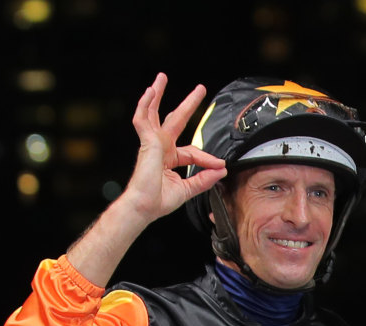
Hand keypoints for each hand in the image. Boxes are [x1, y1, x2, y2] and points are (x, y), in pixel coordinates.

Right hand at [116, 73, 227, 225]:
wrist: (145, 206)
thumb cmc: (159, 201)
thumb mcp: (188, 189)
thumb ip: (205, 178)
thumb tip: (222, 170)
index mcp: (170, 158)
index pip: (193, 151)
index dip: (208, 158)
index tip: (221, 164)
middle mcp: (161, 147)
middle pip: (176, 120)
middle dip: (188, 104)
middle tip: (200, 89)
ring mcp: (152, 143)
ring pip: (153, 113)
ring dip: (158, 95)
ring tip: (162, 78)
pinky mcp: (146, 142)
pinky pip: (143, 119)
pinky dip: (145, 104)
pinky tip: (150, 91)